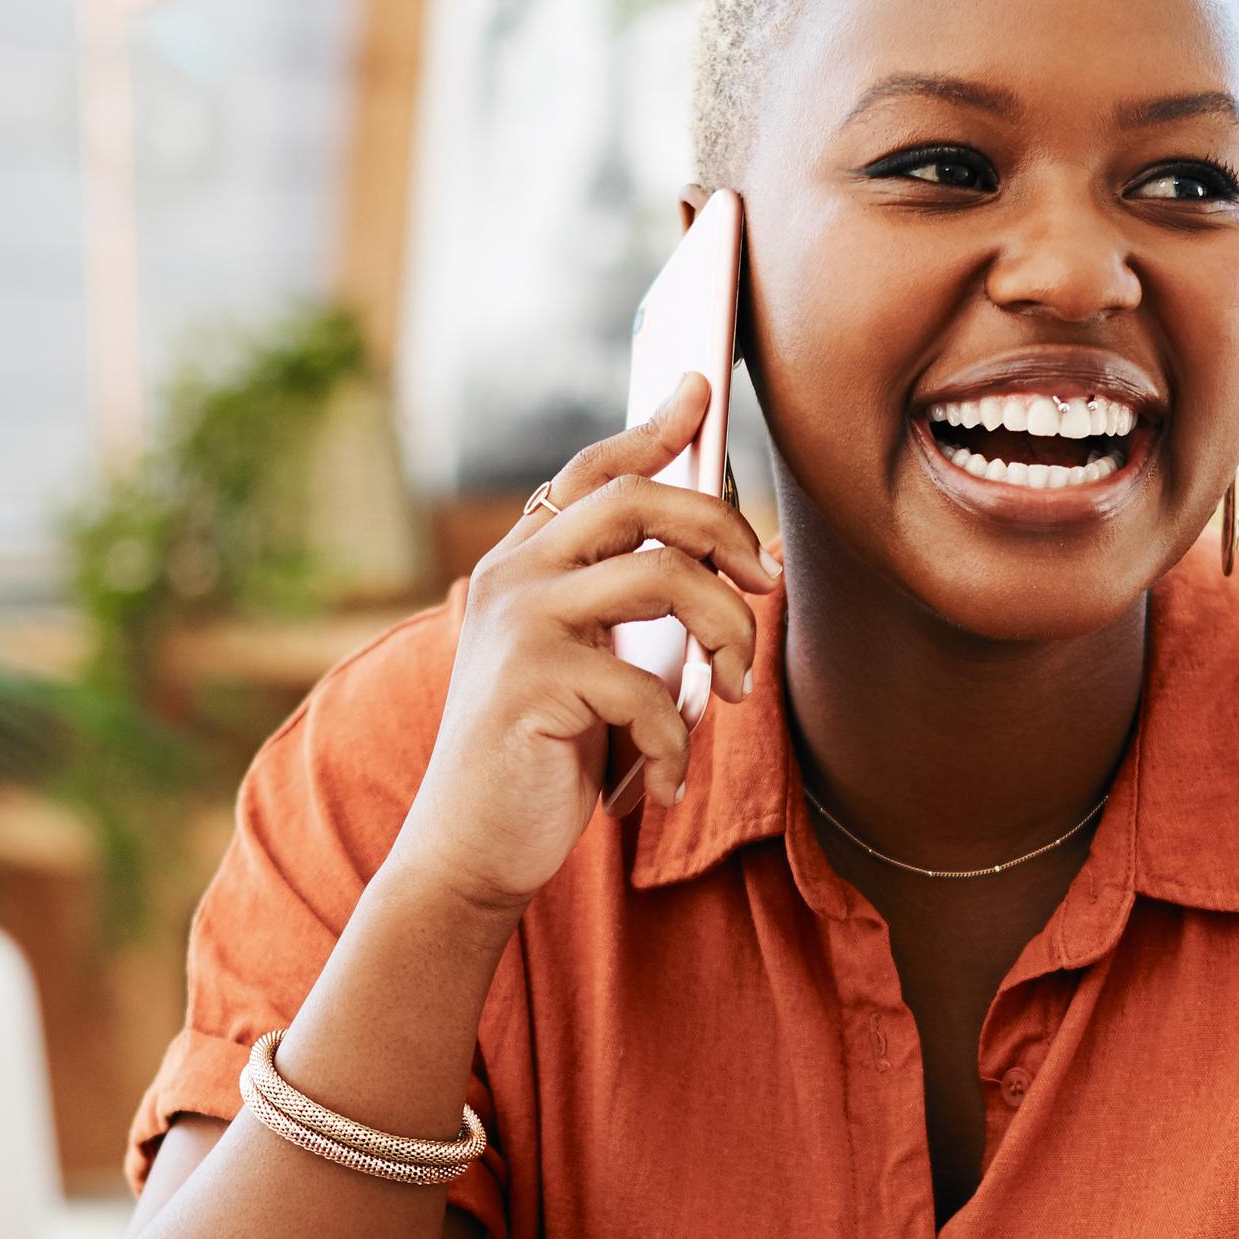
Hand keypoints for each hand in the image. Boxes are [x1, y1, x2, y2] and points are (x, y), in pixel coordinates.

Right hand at [389, 374, 778, 918]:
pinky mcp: (533, 681)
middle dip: (725, 530)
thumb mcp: (587, 665)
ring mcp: (518, 622)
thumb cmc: (543, 757)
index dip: (652, 428)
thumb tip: (718, 561)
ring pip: (665, 576)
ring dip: (729, 635)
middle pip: (642, 500)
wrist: (471, 848)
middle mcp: (513, 575)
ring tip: (738, 693)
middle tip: (767, 583)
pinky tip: (668, 783)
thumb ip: (623, 607)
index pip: (594, 472)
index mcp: (522, 562)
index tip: (699, 390)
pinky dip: (678, 743)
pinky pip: (651, 687)